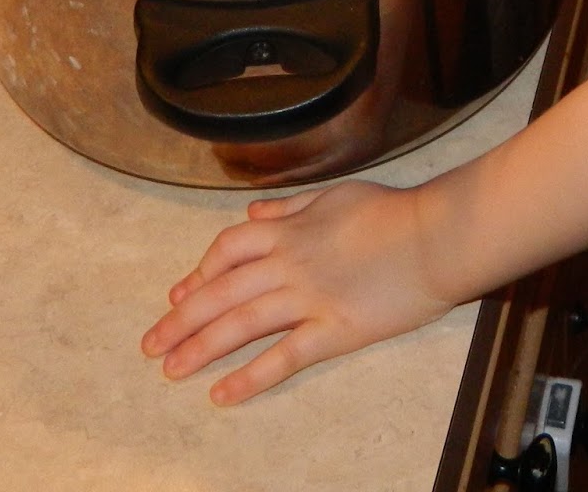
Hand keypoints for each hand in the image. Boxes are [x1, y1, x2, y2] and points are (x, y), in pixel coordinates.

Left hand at [140, 180, 453, 404]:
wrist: (435, 236)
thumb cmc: (392, 211)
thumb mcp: (337, 194)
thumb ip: (292, 204)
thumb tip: (253, 211)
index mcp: (291, 229)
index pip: (229, 250)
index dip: (199, 272)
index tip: (179, 292)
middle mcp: (290, 264)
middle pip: (222, 291)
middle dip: (181, 318)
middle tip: (152, 344)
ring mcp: (309, 298)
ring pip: (242, 324)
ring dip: (201, 347)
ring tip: (171, 369)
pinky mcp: (333, 330)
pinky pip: (283, 356)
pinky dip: (249, 377)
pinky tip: (222, 394)